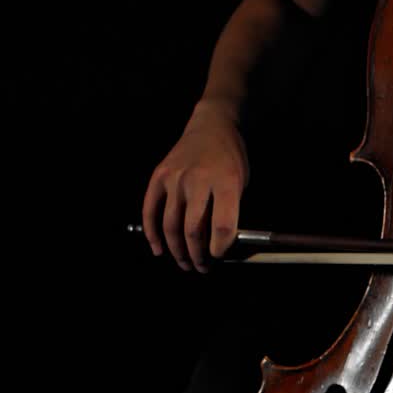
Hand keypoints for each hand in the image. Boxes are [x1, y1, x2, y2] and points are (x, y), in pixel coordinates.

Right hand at [142, 99, 249, 271]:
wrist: (211, 126)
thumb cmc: (230, 158)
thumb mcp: (241, 181)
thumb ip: (231, 210)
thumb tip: (220, 245)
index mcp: (226, 181)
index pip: (222, 225)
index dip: (220, 248)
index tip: (219, 257)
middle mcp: (198, 179)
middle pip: (193, 229)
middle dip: (198, 255)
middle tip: (201, 266)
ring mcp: (175, 177)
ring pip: (171, 225)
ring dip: (177, 250)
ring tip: (185, 263)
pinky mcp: (158, 176)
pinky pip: (150, 210)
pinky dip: (152, 233)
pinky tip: (158, 249)